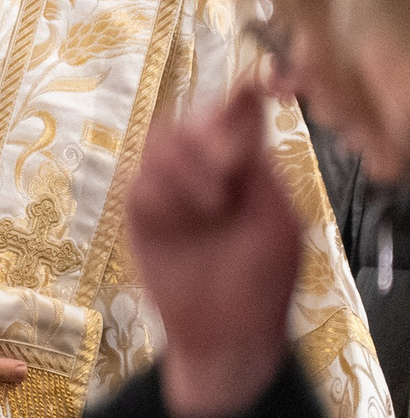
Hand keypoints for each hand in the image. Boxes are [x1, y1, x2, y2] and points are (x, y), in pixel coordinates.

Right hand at [130, 80, 301, 417]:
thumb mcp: (278, 222)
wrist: (226, 334)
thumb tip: (245, 116)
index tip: (255, 83)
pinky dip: (161, 197)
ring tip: (208, 209)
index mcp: (246, 169)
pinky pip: (138, 184)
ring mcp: (168, 192)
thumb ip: (259, 169)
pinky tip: (179, 222)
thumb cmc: (262, 282)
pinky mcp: (140, 215)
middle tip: (227, 174)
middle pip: (188, 120)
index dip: (240, 95)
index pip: (236, 115)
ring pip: (157, 145)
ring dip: (184, 170)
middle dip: (207, 140)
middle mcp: (203, 171)